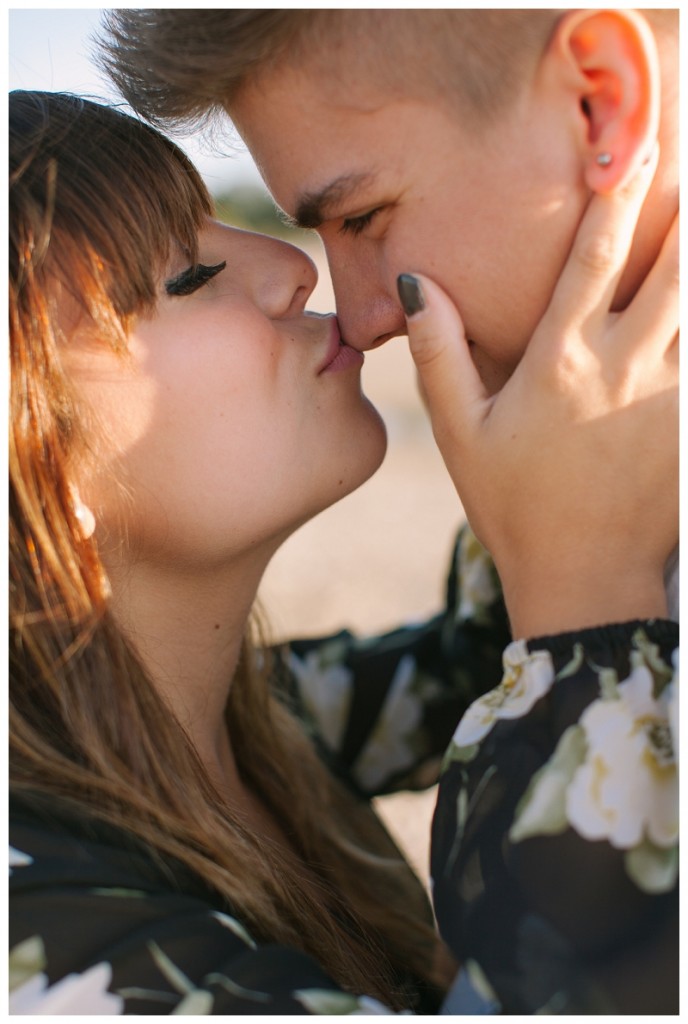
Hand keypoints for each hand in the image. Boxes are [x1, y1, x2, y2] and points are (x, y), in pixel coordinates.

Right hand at [398, 149, 677, 637]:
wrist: (583, 579)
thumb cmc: (513, 506)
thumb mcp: (461, 434)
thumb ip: (438, 354)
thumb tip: (416, 286)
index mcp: (562, 361)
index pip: (594, 257)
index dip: (613, 195)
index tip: (627, 147)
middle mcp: (625, 367)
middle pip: (674, 267)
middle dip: (686, 209)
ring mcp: (670, 397)